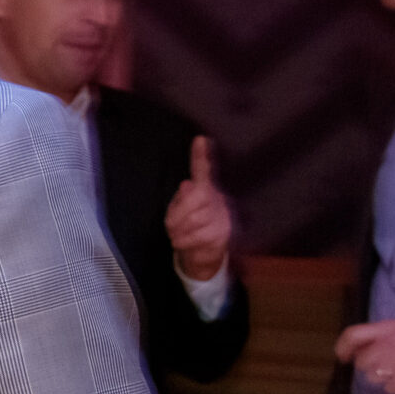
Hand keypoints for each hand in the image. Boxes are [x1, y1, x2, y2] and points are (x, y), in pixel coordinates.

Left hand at [164, 137, 232, 282]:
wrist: (202, 254)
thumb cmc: (187, 227)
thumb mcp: (179, 212)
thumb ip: (182, 199)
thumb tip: (187, 185)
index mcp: (205, 189)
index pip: (203, 170)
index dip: (201, 156)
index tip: (200, 139)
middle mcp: (218, 198)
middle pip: (195, 198)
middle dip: (176, 214)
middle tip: (170, 226)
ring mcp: (223, 215)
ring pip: (194, 219)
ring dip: (178, 231)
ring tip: (177, 235)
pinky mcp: (224, 233)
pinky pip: (197, 236)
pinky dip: (183, 241)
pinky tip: (183, 242)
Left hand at [340, 318, 394, 393]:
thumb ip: (391, 335)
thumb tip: (369, 346)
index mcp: (393, 326)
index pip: (355, 333)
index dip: (343, 347)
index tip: (343, 358)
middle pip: (363, 360)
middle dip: (368, 369)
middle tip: (379, 371)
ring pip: (373, 375)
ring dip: (381, 379)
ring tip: (394, 377)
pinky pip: (391, 387)